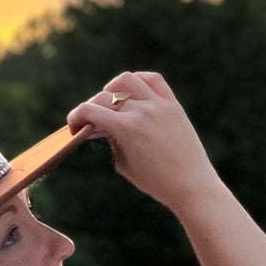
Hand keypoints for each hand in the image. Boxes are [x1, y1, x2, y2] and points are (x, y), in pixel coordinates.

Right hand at [66, 70, 219, 217]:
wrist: (192, 186)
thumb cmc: (156, 182)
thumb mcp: (124, 163)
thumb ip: (110, 140)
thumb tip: (101, 126)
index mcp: (126, 128)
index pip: (90, 111)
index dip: (75, 117)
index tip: (73, 125)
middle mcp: (141, 111)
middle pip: (105, 97)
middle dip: (92, 109)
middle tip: (91, 122)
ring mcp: (159, 105)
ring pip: (127, 80)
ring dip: (112, 88)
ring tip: (111, 102)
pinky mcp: (173, 105)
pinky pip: (154, 80)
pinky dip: (139, 80)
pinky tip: (133, 92)